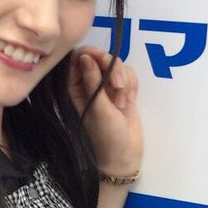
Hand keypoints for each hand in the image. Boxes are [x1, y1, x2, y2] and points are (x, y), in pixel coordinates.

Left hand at [67, 45, 142, 174]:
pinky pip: (129, 74)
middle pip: (101, 57)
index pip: (79, 58)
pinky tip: (129, 101)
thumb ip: (92, 81)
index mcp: (75, 87)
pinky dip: (132, 85)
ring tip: (122, 103)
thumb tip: (85, 56)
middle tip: (118, 86)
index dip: (92, 53)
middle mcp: (90, 84)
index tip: (103, 59)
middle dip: (113, 69)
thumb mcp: (98, 107)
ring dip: (124, 81)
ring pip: (118, 65)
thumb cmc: (106, 135)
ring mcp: (107, 86)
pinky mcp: (122, 89)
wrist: (125, 153)